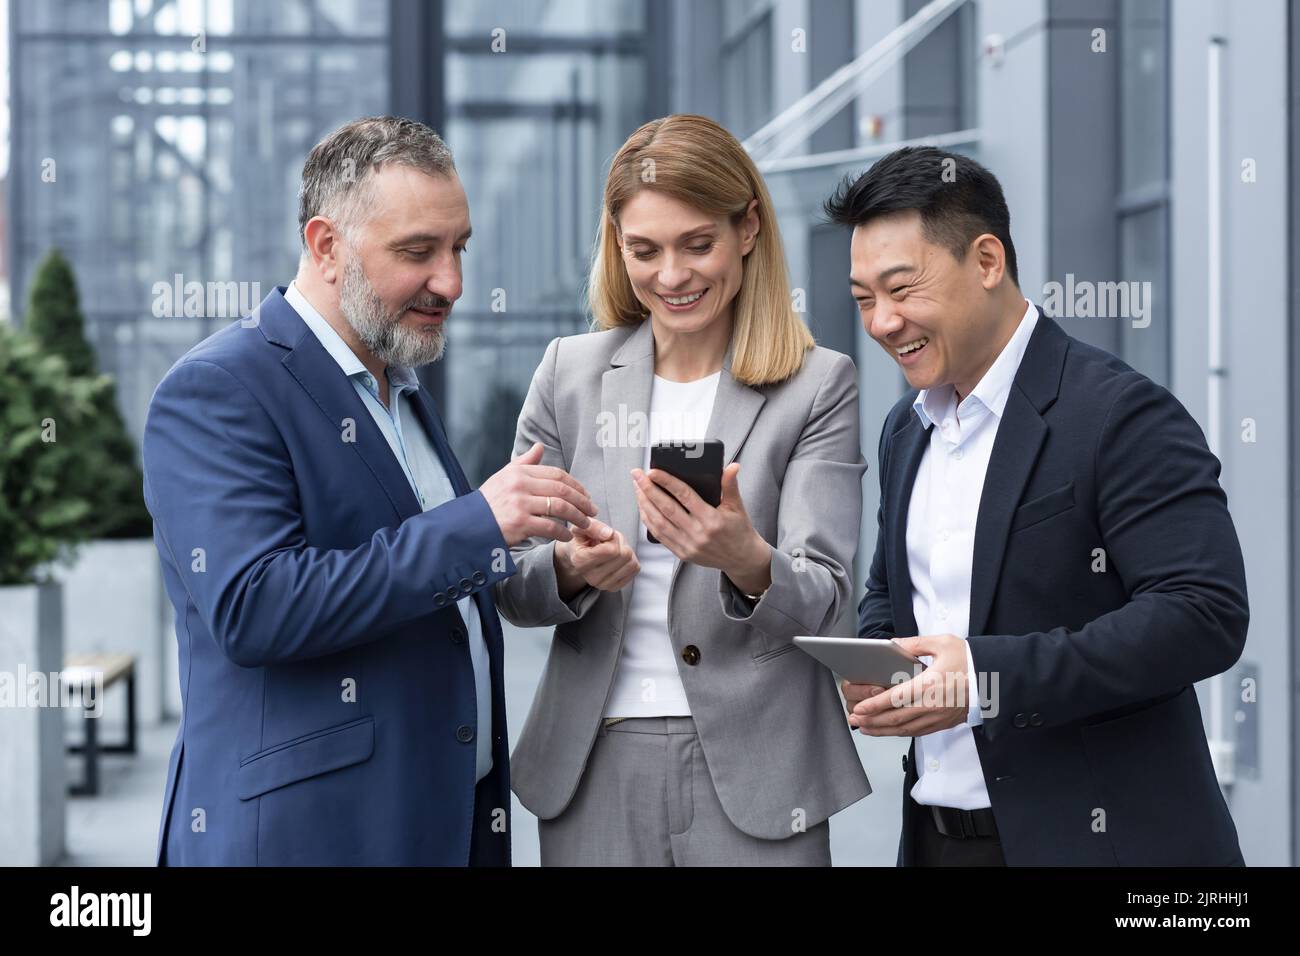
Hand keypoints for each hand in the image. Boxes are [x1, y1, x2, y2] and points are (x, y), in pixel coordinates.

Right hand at [480, 442, 596, 546]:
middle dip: (582, 500)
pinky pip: (549, 527)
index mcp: (519, 472)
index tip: (586, 495)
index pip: (556, 474)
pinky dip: (562, 532)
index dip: (576, 485)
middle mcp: (520, 484)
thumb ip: (524, 462)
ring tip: (585, 524)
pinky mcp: (519, 523)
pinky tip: (567, 536)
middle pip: (562, 489)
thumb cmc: (488, 503)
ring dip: (577, 517)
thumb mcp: (503, 477)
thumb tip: (540, 446)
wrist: (467, 526)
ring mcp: (520, 503)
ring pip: (559, 507)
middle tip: (592, 510)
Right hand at [555, 517, 639, 594]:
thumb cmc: (582, 539)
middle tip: (609, 542)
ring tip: (613, 549)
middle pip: (624, 555)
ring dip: (626, 551)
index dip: (613, 537)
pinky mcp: (614, 587)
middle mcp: (591, 578)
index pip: (612, 550)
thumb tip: (609, 534)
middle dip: (620, 543)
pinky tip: (617, 558)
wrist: (580, 554)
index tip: (605, 536)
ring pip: (632, 563)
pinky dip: (630, 559)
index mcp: (581, 562)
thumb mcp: (583, 527)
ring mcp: (603, 585)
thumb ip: (593, 526)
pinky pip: (635, 569)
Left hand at [630, 462, 770, 593]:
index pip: (684, 496)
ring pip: (658, 522)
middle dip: (648, 489)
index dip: (667, 482)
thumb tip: (732, 466)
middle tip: (637, 475)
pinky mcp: (682, 553)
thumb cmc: (739, 530)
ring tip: (637, 488)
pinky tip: (643, 507)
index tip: (653, 471)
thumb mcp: (737, 507)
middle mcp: (698, 533)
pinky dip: (648, 520)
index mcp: (712, 519)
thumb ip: (731, 485)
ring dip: (644, 504)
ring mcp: (688, 545)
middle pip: (666, 508)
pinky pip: (659, 535)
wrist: (742, 559)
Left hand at [848, 634, 969, 736]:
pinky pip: (916, 732)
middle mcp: (932, 705)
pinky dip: (898, 733)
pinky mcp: (942, 724)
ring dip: (881, 730)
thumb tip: (892, 644)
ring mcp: (937, 717)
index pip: (895, 698)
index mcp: (930, 684)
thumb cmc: (970, 661)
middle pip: (895, 718)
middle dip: (871, 720)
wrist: (994, 681)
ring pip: (904, 729)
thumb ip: (914, 644)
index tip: (859, 707)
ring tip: (864, 728)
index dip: (874, 705)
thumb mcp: (943, 643)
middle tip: (853, 719)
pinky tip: (887, 731)